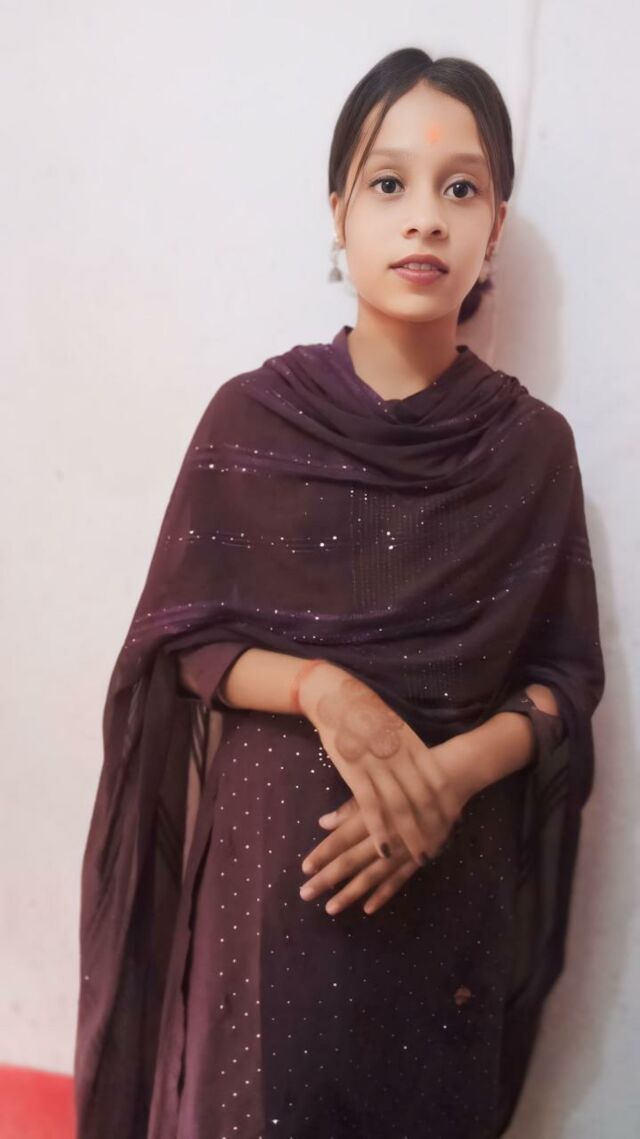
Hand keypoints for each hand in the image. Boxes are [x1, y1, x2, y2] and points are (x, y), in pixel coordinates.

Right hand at [298, 664, 469, 866]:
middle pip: (423, 799)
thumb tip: (426, 771)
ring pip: (400, 807)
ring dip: (411, 836)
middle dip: (434, 827)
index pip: (438, 781)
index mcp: (413, 745)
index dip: (447, 805)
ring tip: (420, 857)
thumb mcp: (396, 727)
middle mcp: (400, 757)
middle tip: (440, 849)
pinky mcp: (354, 772)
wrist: (336, 696)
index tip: (454, 824)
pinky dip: (379, 830)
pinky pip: (371, 807)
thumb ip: (410, 750)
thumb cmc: (367, 712)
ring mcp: (378, 765)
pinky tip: (385, 850)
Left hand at [298, 740, 475, 913]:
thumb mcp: (377, 784)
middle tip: (306, 894)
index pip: (342, 839)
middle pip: (352, 861)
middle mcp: (387, 835)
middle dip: (328, 878)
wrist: (449, 779)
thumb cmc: (406, 777)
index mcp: (373, 815)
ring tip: (330, 908)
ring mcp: (404, 849)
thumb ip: (351, 807)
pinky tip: (368, 908)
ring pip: (373, 876)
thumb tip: (322, 822)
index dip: (322, 854)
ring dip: (351, 893)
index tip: (304, 869)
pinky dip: (384, 894)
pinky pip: (400, 880)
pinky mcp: (420, 857)